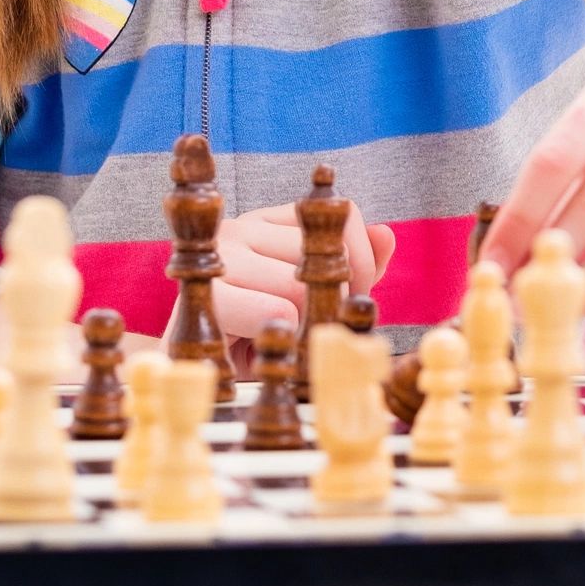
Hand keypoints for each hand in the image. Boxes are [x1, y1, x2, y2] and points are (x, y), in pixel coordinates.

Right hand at [210, 201, 395, 342]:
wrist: (198, 369)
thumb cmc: (260, 334)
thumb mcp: (315, 300)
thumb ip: (353, 271)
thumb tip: (386, 234)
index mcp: (273, 221)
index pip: (344, 215)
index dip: (362, 262)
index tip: (348, 298)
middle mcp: (244, 226)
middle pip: (325, 255)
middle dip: (334, 301)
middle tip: (310, 329)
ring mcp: (223, 255)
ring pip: (300, 285)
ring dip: (304, 324)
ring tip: (281, 337)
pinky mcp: (209, 292)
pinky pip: (275, 310)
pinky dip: (282, 334)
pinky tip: (262, 343)